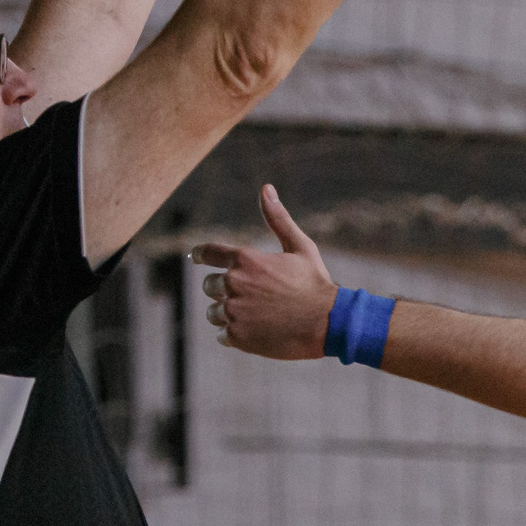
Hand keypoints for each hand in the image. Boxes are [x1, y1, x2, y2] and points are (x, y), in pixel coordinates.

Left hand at [195, 184, 337, 357]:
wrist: (329, 322)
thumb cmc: (315, 283)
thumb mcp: (300, 246)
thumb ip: (278, 219)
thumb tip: (266, 188)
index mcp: (245, 259)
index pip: (207, 253)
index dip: (200, 256)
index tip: (196, 258)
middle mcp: (234, 284)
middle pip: (209, 286)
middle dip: (224, 291)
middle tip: (251, 297)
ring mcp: (234, 312)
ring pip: (214, 312)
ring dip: (229, 314)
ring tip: (256, 317)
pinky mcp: (237, 337)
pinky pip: (222, 335)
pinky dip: (236, 334)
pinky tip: (257, 332)